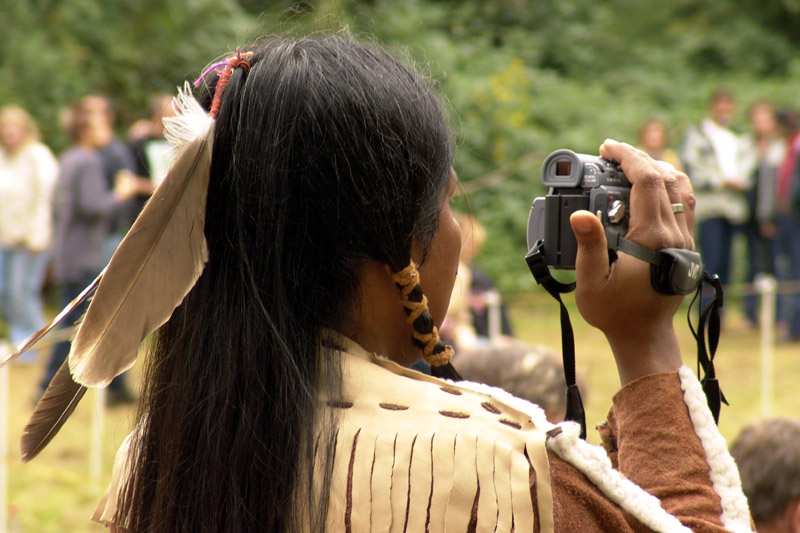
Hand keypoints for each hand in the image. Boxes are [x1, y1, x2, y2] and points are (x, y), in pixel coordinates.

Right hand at [570, 139, 694, 384]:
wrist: (644, 336)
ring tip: (633, 166)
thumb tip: (580, 214)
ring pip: (682, 188)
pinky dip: (670, 187)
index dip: (628, 157)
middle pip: (665, 178)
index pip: (647, 180)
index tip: (607, 148)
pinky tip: (651, 189)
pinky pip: (685, 205)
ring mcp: (685, 239)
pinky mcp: (686, 246)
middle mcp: (674, 234)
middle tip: (612, 155)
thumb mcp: (590, 282)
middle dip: (639, 158)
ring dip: (659, 169)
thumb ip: (588, 245)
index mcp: (652, 238)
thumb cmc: (614, 312)